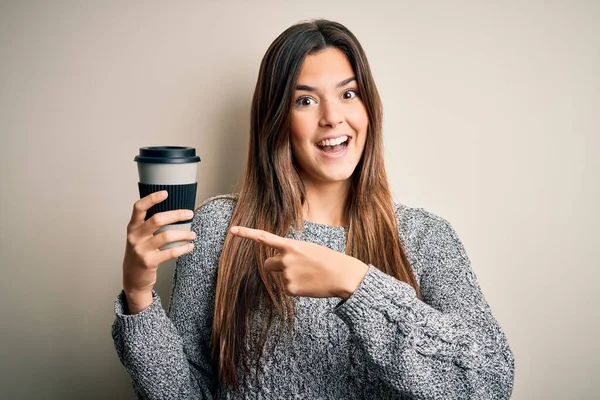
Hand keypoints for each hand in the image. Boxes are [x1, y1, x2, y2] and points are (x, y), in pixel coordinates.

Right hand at [122, 191, 196, 312]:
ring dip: (183, 234)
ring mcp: (141, 250)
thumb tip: (173, 212)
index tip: (165, 193)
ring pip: (166, 236)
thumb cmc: (139, 254)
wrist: (133, 279)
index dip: (151, 199)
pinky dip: (183, 248)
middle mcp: (135, 237)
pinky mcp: (149, 262)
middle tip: (190, 214)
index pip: (138, 208)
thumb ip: (148, 225)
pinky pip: (170, 252)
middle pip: (157, 220)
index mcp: (132, 227)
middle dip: (177, 215)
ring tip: (193, 234)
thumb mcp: (138, 238)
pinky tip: (190, 246)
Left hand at [229, 226, 368, 298]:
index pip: (264, 238)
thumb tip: (281, 266)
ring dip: (290, 277)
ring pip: (280, 277)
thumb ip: (292, 254)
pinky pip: (287, 288)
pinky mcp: (290, 289)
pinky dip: (296, 288)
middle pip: (268, 264)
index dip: (246, 233)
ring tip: (309, 276)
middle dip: (275, 266)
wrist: (342, 275)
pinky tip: (309, 284)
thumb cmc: (329, 260)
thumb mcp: (309, 249)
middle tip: (292, 268)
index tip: (232, 230)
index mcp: (291, 245)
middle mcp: (285, 259)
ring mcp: (286, 275)